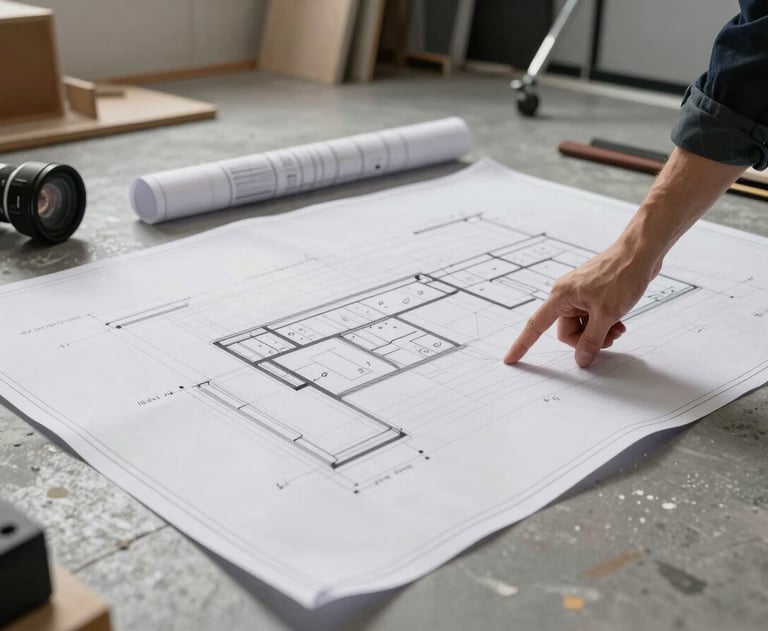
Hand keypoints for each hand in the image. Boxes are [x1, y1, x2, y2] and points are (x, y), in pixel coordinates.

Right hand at [503, 242, 659, 367]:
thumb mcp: (607, 314)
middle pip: (566, 331)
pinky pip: (591, 317)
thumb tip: (582, 359)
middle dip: (586, 339)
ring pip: (582, 326)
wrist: (641, 253)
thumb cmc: (622, 274)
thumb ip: (592, 340)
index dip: (522, 344)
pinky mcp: (593, 293)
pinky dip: (603, 323)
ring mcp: (580, 294)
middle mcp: (566, 294)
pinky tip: (619, 322)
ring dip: (599, 332)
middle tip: (608, 339)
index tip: (510, 359)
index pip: (536, 326)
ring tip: (617, 328)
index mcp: (561, 296)